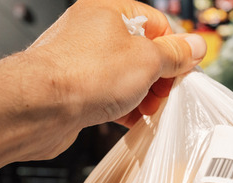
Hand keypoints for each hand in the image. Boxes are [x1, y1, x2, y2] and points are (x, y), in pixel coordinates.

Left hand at [3, 0, 205, 158]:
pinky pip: (107, 96)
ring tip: (149, 111)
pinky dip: (123, 108)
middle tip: (166, 94)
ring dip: (142, 96)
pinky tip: (132, 121)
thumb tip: (194, 47)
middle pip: (141, 52)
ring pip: (124, 77)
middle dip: (159, 77)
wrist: (38, 107)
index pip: (157, 23)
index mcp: (110, 10)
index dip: (175, 49)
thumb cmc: (83, 75)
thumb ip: (174, 54)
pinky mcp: (73, 89)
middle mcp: (92, 31)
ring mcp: (80, 61)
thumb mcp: (147, 60)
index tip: (185, 71)